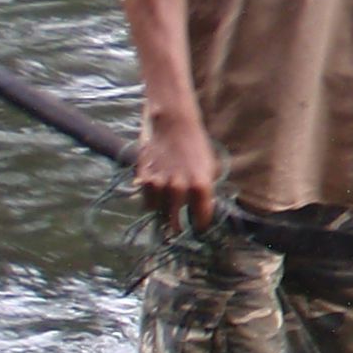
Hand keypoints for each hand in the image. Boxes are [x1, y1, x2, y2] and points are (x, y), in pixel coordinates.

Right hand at [134, 118, 221, 234]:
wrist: (174, 122)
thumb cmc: (195, 145)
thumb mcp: (208, 168)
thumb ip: (204, 190)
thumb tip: (200, 208)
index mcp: (200, 185)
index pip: (200, 218)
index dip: (199, 225)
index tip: (198, 228)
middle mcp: (179, 187)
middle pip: (174, 220)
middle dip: (176, 227)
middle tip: (177, 230)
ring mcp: (159, 182)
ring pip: (156, 211)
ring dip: (160, 213)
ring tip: (165, 213)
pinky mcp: (144, 176)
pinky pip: (145, 198)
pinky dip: (149, 200)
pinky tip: (155, 198)